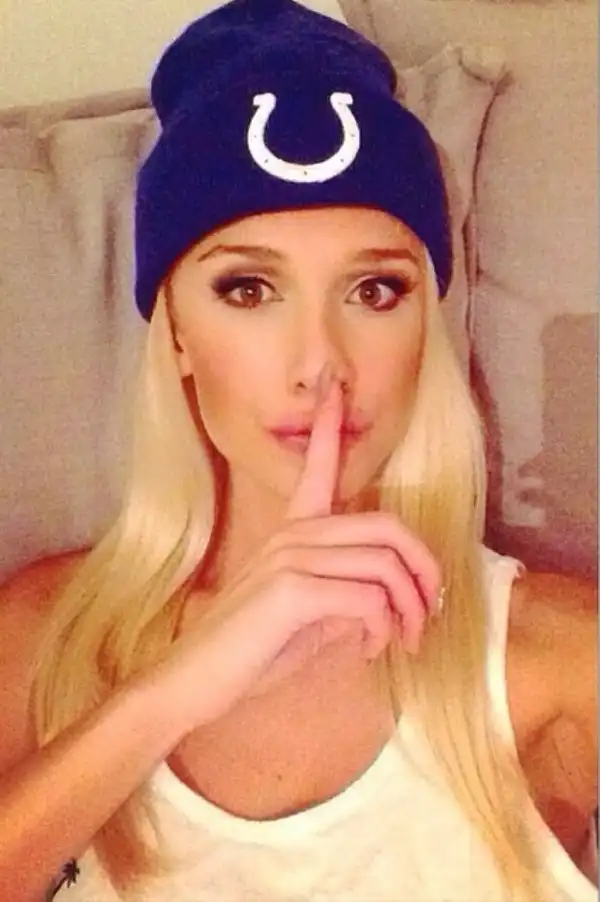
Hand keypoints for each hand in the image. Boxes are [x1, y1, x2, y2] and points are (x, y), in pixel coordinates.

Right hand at [161, 366, 441, 728]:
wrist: (194, 680)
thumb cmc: (248, 653)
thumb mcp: (305, 619)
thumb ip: (341, 599)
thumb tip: (380, 604)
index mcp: (292, 533)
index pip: (317, 470)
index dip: (330, 429)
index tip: (335, 391)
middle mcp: (292, 534)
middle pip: (387, 526)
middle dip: (424, 567)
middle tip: (431, 610)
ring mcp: (291, 557)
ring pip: (385, 564)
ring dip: (410, 608)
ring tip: (403, 641)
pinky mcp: (292, 589)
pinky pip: (368, 598)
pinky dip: (384, 627)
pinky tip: (371, 649)